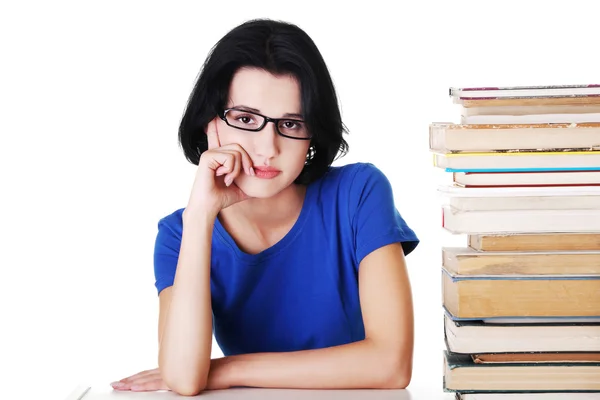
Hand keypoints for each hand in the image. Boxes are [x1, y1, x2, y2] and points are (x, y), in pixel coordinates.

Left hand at [110, 359, 233, 391]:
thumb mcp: (198, 376)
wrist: (228, 370)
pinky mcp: (177, 380)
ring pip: (147, 379)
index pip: (151, 373)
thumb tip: (183, 382)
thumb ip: (186, 377)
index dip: (137, 377)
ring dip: (131, 383)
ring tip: (118, 386)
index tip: (124, 380)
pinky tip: (133, 388)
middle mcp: (172, 369)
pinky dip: (143, 385)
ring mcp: (175, 374)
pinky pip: (157, 384)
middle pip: (146, 375)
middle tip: (114, 384)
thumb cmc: (217, 374)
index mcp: (176, 369)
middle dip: (129, 380)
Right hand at [185, 118, 253, 217]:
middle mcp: (213, 152)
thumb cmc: (222, 198)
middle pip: (239, 146)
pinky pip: (229, 158)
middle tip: (248, 175)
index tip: (217, 115)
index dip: (218, 124)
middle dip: (247, 161)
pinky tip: (223, 178)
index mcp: (219, 157)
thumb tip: (262, 181)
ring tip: (228, 180)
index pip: (219, 136)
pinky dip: (231, 170)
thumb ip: (249, 181)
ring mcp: (210, 153)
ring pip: (236, 152)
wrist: (209, 207)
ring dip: (237, 169)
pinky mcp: (207, 156)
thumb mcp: (241, 188)